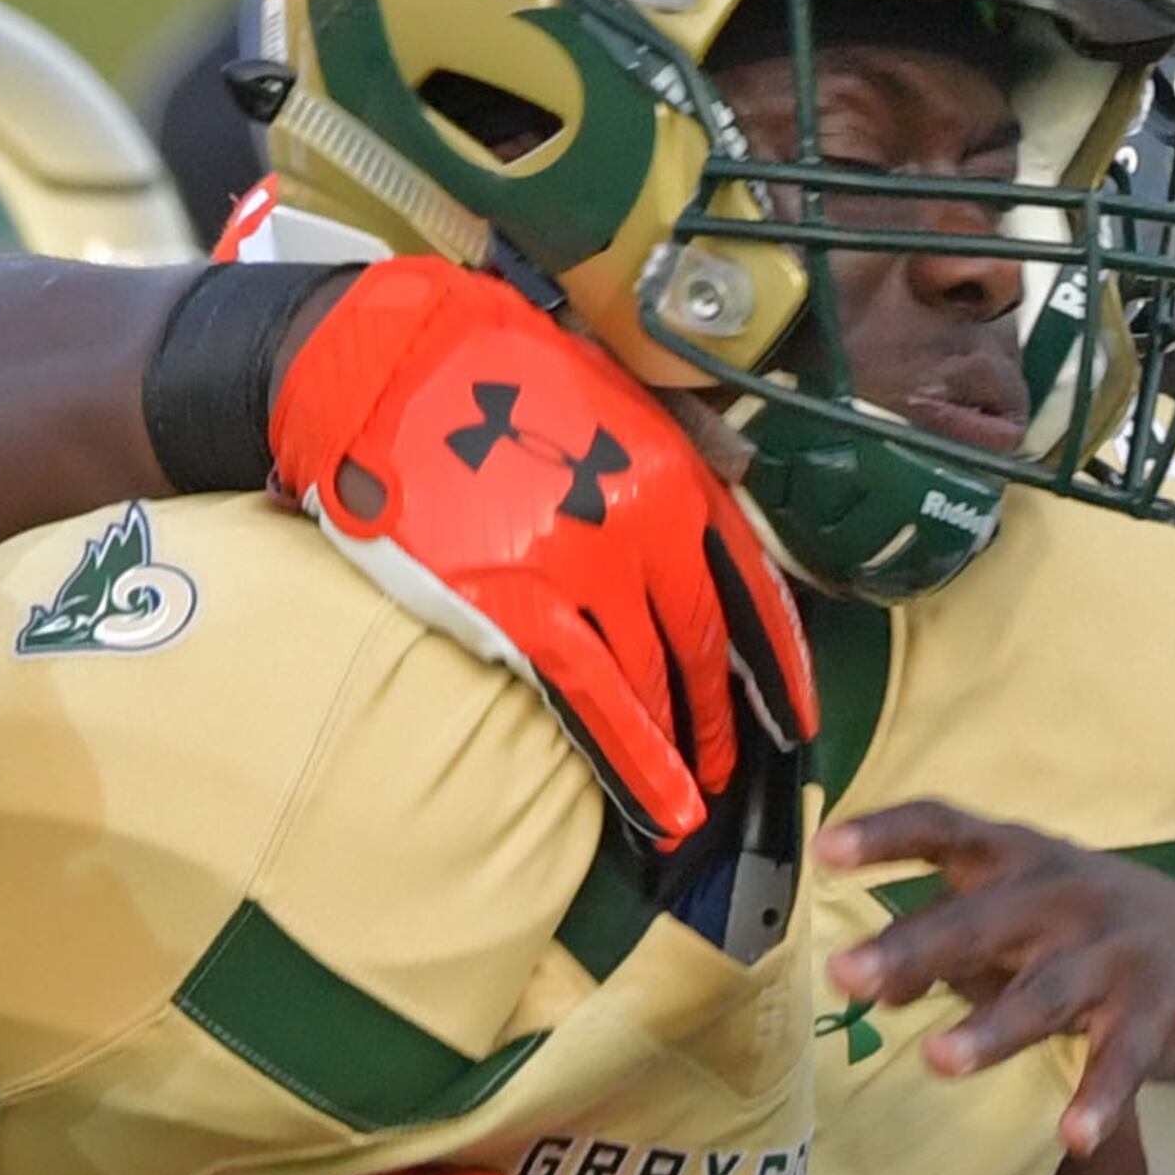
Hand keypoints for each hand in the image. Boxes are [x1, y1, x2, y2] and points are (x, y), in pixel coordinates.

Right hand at [268, 258, 817, 846]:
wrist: (380, 363)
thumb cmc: (482, 367)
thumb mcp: (605, 384)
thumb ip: (671, 440)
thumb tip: (727, 482)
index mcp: (673, 471)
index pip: (750, 586)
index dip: (778, 662)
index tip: (794, 713)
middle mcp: (645, 525)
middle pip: (705, 644)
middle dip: (724, 716)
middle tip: (732, 764)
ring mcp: (584, 571)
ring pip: (653, 682)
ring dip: (680, 747)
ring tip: (693, 795)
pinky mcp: (517, 608)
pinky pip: (594, 705)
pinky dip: (636, 766)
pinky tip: (663, 811)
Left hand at [819, 801, 1174, 1152]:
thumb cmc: (1086, 928)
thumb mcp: (1014, 922)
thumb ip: (942, 947)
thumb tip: (872, 988)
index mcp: (1017, 860)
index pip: (946, 829)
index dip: (887, 836)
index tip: (827, 849)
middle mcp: (1062, 896)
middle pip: (981, 920)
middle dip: (914, 948)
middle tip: (848, 976)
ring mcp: (1113, 953)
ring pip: (1045, 992)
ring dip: (993, 1028)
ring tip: (940, 1060)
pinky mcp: (1157, 1012)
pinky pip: (1122, 1060)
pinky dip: (1100, 1098)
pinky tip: (1075, 1137)